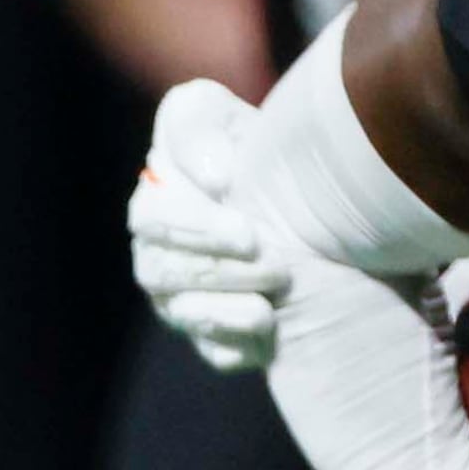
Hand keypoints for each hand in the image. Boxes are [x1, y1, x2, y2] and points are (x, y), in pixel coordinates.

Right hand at [128, 81, 285, 371]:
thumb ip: (201, 127)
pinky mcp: (214, 338)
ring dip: (229, 310)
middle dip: (222, 271)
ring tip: (274, 300)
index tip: (251, 232)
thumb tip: (214, 178)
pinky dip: (238, 347)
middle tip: (278, 265)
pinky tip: (266, 335)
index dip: (198, 230)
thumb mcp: (224, 116)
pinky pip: (215, 353)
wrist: (314, 206)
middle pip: (166, 273)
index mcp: (157, 200)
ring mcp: (181, 299)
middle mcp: (159, 254)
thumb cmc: (258, 149)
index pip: (154, 219)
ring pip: (185, 315)